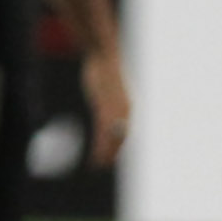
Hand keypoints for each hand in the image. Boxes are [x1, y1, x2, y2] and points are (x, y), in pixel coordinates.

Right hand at [80, 49, 130, 167]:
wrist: (103, 55)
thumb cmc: (103, 71)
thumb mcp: (108, 89)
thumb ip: (108, 103)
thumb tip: (104, 113)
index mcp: (127, 107)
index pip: (124, 132)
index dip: (117, 146)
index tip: (110, 157)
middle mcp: (125, 110)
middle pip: (120, 138)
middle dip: (112, 153)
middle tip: (102, 165)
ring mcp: (115, 110)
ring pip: (112, 138)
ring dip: (105, 153)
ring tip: (97, 164)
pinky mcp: (105, 107)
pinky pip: (103, 132)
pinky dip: (99, 145)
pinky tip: (95, 152)